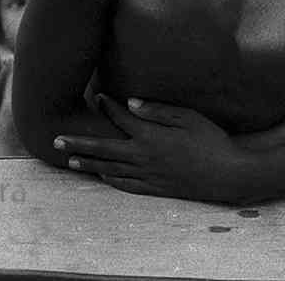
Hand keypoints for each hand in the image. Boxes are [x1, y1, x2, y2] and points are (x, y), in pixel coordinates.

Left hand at [52, 95, 249, 202]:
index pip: (121, 119)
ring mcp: (148, 175)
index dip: (107, 107)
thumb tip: (129, 102)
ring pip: (110, 170)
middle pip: (103, 149)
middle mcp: (144, 157)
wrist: (228, 174)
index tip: (97, 96)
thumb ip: (158, 110)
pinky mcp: (156, 189)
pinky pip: (126, 185)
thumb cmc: (212, 140)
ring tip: (69, 161)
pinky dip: (110, 180)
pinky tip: (102, 177)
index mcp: (151, 136)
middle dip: (78, 144)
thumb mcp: (188, 118)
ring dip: (88, 164)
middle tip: (56, 141)